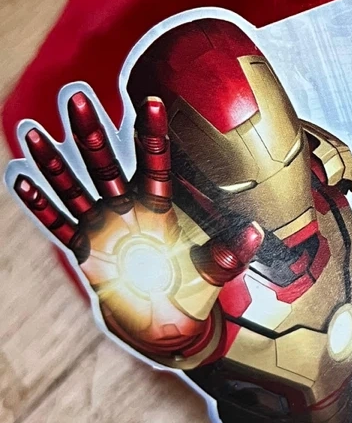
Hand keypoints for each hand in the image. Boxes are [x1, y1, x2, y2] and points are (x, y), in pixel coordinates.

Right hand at [13, 92, 261, 357]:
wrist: (166, 327)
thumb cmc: (191, 293)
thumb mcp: (214, 274)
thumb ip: (230, 254)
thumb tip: (257, 232)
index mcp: (160, 209)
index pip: (155, 164)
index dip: (152, 135)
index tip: (152, 101)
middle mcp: (127, 210)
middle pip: (106, 164)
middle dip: (91, 133)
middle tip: (78, 96)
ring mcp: (102, 227)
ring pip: (74, 187)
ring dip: (53, 161)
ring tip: (32, 130)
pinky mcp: (84, 250)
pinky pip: (56, 225)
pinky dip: (38, 205)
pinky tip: (19, 179)